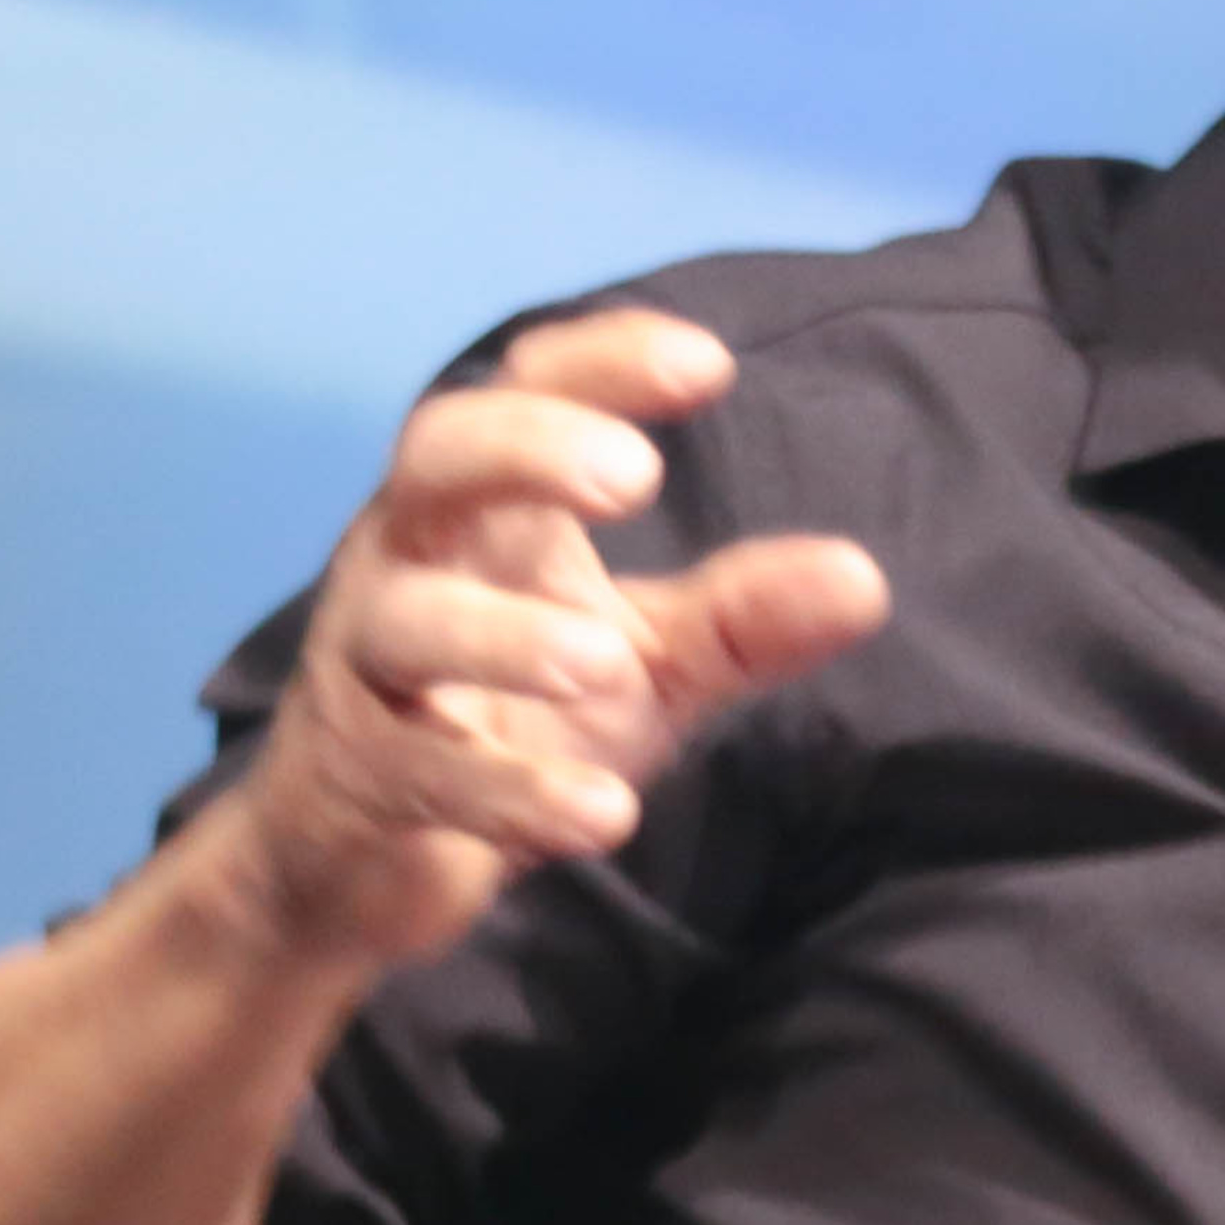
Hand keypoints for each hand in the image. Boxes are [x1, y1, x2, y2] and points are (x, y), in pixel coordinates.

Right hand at [225, 308, 888, 973]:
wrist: (370, 862)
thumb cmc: (518, 717)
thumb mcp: (648, 662)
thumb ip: (743, 619)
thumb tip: (865, 578)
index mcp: (491, 509)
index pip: (529, 391)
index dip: (604, 363)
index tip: (707, 363)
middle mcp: (415, 557)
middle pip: (434, 457)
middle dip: (525, 448)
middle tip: (634, 475)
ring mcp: (372, 665)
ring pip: (407, 622)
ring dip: (506, 638)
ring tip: (604, 666)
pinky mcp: (359, 776)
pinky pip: (422, 771)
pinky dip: (511, 793)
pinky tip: (601, 816)